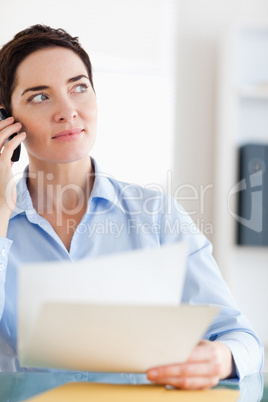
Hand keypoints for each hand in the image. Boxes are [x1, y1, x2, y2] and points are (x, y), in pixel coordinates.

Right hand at [0, 115, 25, 232]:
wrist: (0, 205)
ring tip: (18, 125)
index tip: (6, 123)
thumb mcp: (2, 174)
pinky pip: (9, 147)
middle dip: (2, 124)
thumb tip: (9, 155)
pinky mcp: (1, 164)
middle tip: (12, 119)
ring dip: (10, 129)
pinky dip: (17, 139)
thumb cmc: (2, 191)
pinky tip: (23, 136)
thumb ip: (3, 163)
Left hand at [146, 340, 235, 389]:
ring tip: (153, 377)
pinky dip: (173, 385)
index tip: (155, 361)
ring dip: (167, 381)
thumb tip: (162, 342)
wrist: (224, 359)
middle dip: (165, 372)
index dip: (171, 361)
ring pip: (185, 383)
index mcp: (211, 352)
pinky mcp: (206, 389)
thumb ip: (186, 344)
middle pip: (185, 372)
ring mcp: (211, 381)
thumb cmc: (205, 347)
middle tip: (149, 372)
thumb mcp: (200, 341)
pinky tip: (163, 381)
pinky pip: (187, 389)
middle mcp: (213, 368)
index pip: (188, 358)